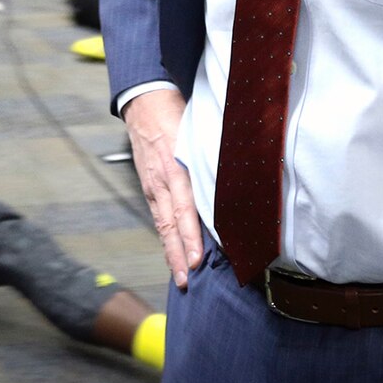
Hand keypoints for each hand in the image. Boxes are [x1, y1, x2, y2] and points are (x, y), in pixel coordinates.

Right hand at [122, 89, 202, 288]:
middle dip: (178, 255)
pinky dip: (166, 237)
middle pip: (170, 225)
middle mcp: (162, 182)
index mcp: (176, 169)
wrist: (144, 102)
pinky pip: (159, 216)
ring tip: (180, 276)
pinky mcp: (150, 186)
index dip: (190, 237)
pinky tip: (173, 252)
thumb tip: (239, 181)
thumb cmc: (175, 114)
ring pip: (163, 225)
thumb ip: (212, 157)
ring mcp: (153, 186)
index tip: (197, 259)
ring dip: (171, 252)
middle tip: (186, 280)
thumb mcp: (197, 131)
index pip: (184, 210)